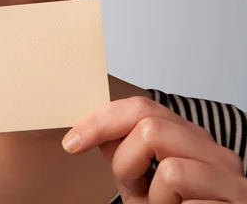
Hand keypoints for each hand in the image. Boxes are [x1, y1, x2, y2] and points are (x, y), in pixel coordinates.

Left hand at [62, 96, 245, 202]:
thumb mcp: (140, 182)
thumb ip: (124, 151)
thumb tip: (94, 126)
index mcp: (189, 138)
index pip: (142, 107)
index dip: (101, 121)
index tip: (72, 142)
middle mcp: (215, 151)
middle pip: (149, 126)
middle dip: (124, 161)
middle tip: (130, 186)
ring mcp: (230, 177)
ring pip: (169, 167)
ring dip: (152, 195)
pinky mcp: (236, 200)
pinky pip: (187, 198)